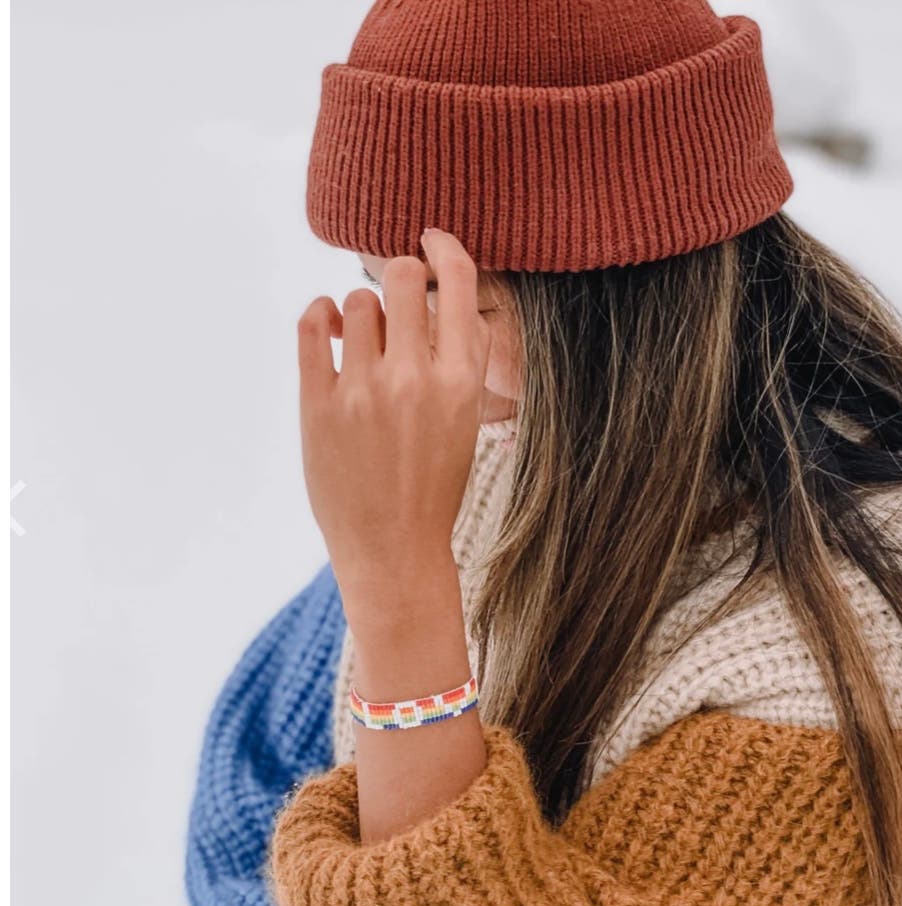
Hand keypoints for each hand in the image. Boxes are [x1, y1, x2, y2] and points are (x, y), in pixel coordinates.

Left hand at [297, 228, 490, 609]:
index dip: (442, 246)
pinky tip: (330, 327)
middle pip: (400, 274)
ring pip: (357, 299)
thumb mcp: (468, 422)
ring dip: (362, 311)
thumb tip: (449, 303)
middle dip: (399, 274)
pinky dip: (320, 313)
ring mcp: (363, 390)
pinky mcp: (319, 404)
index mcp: (462, 380)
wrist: (394, 549)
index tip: (429, 239)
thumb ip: (464, 361)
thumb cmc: (434, 486)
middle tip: (395, 295)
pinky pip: (312, 324)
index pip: (457, 280)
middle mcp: (414, 377)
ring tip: (364, 339)